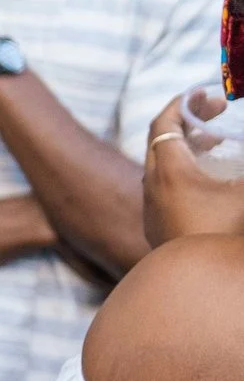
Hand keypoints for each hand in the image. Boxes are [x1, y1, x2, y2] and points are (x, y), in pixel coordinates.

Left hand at [143, 91, 243, 245]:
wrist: (203, 287)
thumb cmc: (228, 234)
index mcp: (169, 171)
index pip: (164, 123)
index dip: (183, 104)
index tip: (203, 93)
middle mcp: (152, 187)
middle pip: (162, 143)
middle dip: (189, 123)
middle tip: (218, 114)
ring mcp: (153, 210)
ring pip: (163, 168)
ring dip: (188, 150)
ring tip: (217, 144)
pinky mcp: (158, 230)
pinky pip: (165, 190)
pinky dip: (184, 174)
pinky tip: (210, 182)